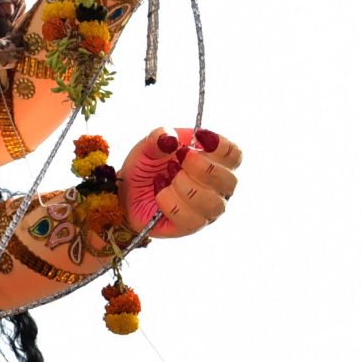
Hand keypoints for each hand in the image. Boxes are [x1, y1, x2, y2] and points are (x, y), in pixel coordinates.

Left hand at [118, 125, 241, 236]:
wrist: (126, 192)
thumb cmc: (146, 167)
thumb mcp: (148, 146)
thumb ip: (159, 137)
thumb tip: (170, 139)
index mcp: (215, 163)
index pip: (234, 156)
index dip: (221, 146)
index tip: (200, 136)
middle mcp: (217, 188)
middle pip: (228, 180)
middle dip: (202, 167)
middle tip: (179, 157)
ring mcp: (206, 209)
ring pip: (211, 202)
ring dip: (185, 186)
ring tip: (166, 176)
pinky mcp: (191, 226)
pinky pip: (189, 218)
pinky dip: (170, 202)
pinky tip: (159, 191)